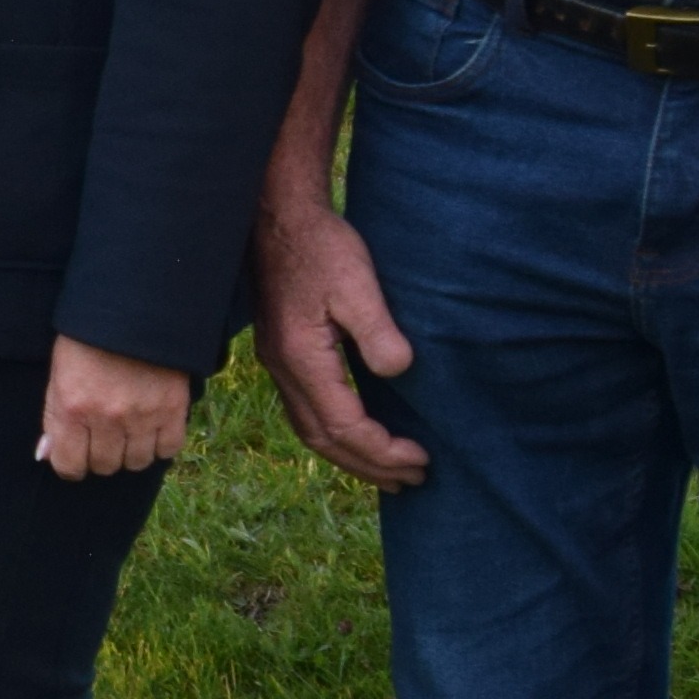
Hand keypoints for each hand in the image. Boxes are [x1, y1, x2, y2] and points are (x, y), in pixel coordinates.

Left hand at [38, 336, 192, 480]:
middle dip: (101, 456)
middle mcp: (107, 418)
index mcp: (73, 408)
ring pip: (136, 462)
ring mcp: (142, 415)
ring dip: (131, 452)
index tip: (76, 456)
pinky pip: (168, 449)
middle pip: (105, 466)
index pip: (69, 465)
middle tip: (102, 437)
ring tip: (128, 432)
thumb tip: (47, 455)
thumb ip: (54, 417)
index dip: (71, 464)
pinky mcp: (173, 408)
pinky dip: (160, 444)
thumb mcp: (59, 375)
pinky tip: (152, 429)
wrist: (132, 307)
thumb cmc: (87, 340)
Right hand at [252, 195, 427, 488]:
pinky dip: (334, 434)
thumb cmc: (321, 246)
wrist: (277, 217)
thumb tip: (400, 370)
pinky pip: (306, 411)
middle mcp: (284, 370)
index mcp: (303, 359)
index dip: (383, 450)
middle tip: (413, 480)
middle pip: (324, 440)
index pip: (344, 426)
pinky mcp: (282, 354)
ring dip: (350, 456)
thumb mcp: (358, 284)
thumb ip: (378, 332)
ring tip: (387, 472)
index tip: (421, 458)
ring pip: (311, 430)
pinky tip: (355, 433)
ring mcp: (278, 364)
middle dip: (369, 466)